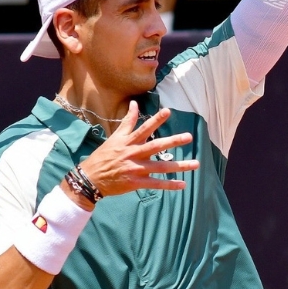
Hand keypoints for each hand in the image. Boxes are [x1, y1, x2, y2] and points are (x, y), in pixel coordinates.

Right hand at [74, 102, 198, 203]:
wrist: (91, 178)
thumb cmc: (103, 156)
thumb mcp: (114, 137)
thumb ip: (127, 122)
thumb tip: (134, 103)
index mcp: (128, 142)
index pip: (144, 128)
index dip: (156, 120)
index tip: (168, 111)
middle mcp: (133, 154)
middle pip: (156, 146)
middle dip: (173, 141)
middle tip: (189, 137)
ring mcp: (135, 169)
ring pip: (161, 167)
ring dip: (179, 166)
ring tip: (196, 164)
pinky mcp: (136, 182)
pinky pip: (156, 184)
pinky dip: (169, 185)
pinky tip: (183, 184)